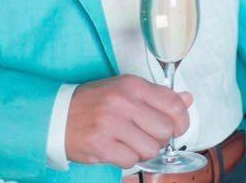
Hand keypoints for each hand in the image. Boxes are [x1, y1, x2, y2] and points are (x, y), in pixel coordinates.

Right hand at [64, 75, 191, 167]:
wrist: (57, 115)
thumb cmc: (95, 102)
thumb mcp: (126, 89)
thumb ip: (158, 96)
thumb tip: (187, 99)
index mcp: (132, 85)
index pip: (174, 105)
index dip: (182, 121)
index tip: (176, 127)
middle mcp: (123, 102)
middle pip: (165, 130)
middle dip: (161, 138)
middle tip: (148, 135)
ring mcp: (111, 125)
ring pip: (151, 149)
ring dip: (144, 150)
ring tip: (131, 142)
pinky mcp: (101, 146)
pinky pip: (131, 161)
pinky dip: (128, 158)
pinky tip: (118, 149)